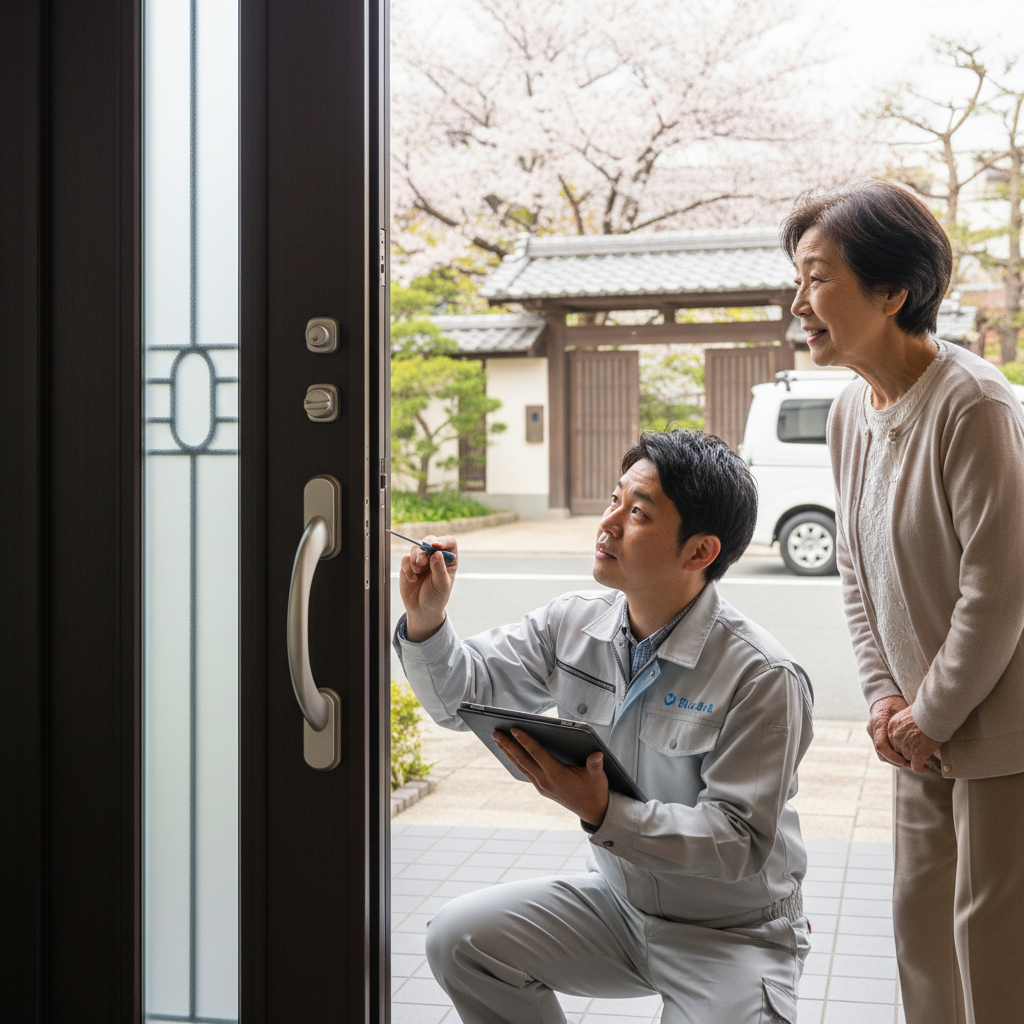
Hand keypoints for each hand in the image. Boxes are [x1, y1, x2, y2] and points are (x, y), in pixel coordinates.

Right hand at [398, 535, 457, 641]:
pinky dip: (407, 568)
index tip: (436, 546)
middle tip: (422, 561)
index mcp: (449, 560)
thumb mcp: (441, 585)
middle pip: (430, 541)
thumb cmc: (436, 598)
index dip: (443, 541)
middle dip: (425, 549)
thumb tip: (437, 553)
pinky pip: (405, 559)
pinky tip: (412, 579)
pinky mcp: (408, 566)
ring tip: (417, 572)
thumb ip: (440, 569)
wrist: (421, 610)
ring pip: (416, 549)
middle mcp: (435, 557)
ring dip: (415, 558)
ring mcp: (421, 560)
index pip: (449, 542)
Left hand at [493, 727, 609, 827]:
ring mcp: (541, 785)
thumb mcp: (598, 776)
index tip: (514, 729)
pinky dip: (515, 760)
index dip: (526, 741)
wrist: (593, 811)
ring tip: (497, 739)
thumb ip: (595, 764)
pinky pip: (524, 771)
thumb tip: (596, 754)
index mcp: (557, 775)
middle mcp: (545, 781)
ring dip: (508, 752)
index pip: (537, 754)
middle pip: (522, 760)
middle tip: (495, 732)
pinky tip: (510, 752)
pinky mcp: (541, 787)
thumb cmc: (595, 790)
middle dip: (508, 745)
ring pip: (520, 766)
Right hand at [866, 695, 910, 767]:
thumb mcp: (902, 710)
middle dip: (897, 762)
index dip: (894, 756)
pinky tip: (906, 757)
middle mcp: (872, 730)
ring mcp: (872, 735)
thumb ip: (908, 723)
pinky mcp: (876, 738)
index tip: (908, 761)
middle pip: (881, 754)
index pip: (881, 746)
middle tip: (913, 765)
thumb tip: (924, 735)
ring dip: (896, 761)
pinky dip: (894, 757)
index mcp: (878, 723)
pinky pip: (884, 752)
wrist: (884, 699)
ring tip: (911, 763)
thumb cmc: (896, 703)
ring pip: (882, 755)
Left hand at [887, 706, 941, 773]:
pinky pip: (916, 767)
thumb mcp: (909, 713)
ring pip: (907, 759)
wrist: (935, 713)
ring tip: (923, 762)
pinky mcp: (917, 754)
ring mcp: (905, 746)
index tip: (910, 746)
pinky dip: (921, 769)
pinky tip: (926, 768)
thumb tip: (912, 723)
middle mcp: (895, 737)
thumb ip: (906, 721)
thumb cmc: (927, 710)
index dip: (902, 744)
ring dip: (914, 761)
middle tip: (916, 755)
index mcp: (892, 726)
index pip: (893, 740)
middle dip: (906, 753)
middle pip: (898, 750)